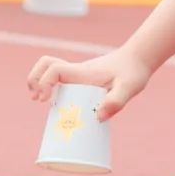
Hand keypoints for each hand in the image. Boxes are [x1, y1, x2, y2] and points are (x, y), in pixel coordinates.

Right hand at [27, 48, 151, 121]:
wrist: (139, 58)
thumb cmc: (134, 72)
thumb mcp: (130, 88)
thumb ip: (116, 101)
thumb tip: (98, 117)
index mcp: (83, 73)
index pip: (55, 69)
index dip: (44, 82)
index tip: (44, 99)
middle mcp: (77, 72)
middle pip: (46, 65)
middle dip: (35, 80)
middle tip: (38, 99)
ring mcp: (79, 74)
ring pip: (51, 70)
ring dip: (41, 82)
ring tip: (43, 102)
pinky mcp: (82, 79)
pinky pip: (60, 79)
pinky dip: (53, 88)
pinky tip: (60, 106)